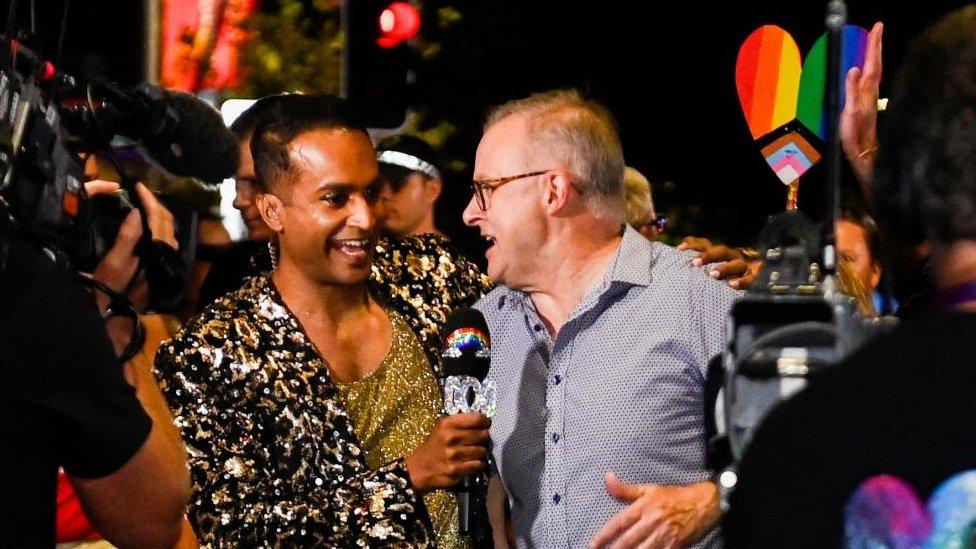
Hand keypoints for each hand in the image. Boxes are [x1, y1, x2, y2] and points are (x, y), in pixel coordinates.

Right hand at [90, 182, 176, 311]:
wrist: (119, 312)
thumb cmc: (112, 286)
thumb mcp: (115, 261)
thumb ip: (128, 236)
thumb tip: (137, 211)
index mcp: (157, 248)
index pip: (158, 217)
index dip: (149, 199)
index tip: (137, 185)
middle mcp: (167, 252)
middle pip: (167, 220)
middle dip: (155, 203)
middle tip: (141, 191)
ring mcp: (167, 258)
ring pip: (168, 228)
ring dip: (158, 212)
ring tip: (143, 201)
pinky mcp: (163, 262)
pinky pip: (165, 236)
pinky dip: (158, 223)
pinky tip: (147, 220)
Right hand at [405, 412, 490, 492]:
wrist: (420, 468)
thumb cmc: (435, 444)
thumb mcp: (443, 426)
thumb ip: (462, 421)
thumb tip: (485, 421)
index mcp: (448, 423)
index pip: (478, 419)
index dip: (485, 422)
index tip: (485, 425)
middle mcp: (451, 437)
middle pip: (483, 435)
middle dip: (484, 438)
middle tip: (479, 440)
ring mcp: (453, 455)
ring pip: (483, 451)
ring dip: (481, 452)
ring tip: (474, 452)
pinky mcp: (455, 470)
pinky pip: (478, 464)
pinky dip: (478, 464)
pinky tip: (472, 462)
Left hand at [589, 474, 719, 548]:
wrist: (704, 503)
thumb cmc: (674, 497)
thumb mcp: (649, 489)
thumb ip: (625, 489)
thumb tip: (607, 477)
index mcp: (644, 506)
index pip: (619, 523)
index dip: (604, 535)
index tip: (593, 544)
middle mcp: (653, 521)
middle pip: (628, 541)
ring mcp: (665, 534)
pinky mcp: (676, 545)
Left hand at [677, 236, 760, 288]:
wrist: (749, 288)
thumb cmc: (720, 281)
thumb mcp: (706, 272)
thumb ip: (693, 267)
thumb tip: (674, 259)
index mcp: (718, 254)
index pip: (705, 244)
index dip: (693, 244)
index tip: (679, 249)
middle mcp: (732, 257)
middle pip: (721, 251)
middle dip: (708, 255)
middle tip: (695, 263)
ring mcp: (744, 267)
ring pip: (737, 263)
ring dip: (725, 268)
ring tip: (713, 275)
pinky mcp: (754, 279)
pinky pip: (751, 279)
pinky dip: (742, 281)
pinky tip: (733, 285)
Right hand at [840, 21, 882, 186]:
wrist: (863, 149)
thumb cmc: (855, 133)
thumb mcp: (849, 110)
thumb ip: (851, 89)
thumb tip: (854, 68)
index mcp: (867, 90)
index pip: (872, 62)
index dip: (874, 44)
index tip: (876, 27)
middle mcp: (871, 90)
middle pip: (876, 63)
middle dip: (876, 45)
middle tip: (877, 29)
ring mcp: (870, 96)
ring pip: (875, 70)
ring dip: (874, 55)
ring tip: (873, 43)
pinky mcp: (867, 102)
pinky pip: (870, 78)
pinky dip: (870, 67)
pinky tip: (867, 69)